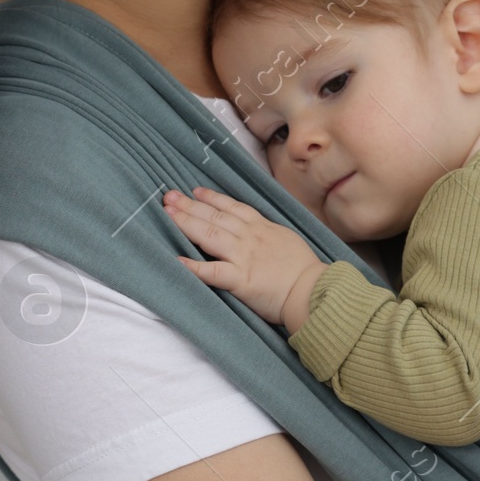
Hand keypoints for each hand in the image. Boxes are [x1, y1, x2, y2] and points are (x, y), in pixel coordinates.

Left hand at [164, 186, 324, 330]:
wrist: (312, 289)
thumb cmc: (303, 269)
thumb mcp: (286, 239)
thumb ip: (268, 233)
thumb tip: (259, 232)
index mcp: (261, 227)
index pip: (232, 207)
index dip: (211, 198)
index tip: (195, 191)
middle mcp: (249, 237)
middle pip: (214, 217)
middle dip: (189, 206)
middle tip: (168, 196)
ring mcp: (243, 256)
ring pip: (209, 235)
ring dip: (185, 223)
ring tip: (167, 214)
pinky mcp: (240, 279)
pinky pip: (211, 271)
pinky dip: (192, 266)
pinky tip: (176, 260)